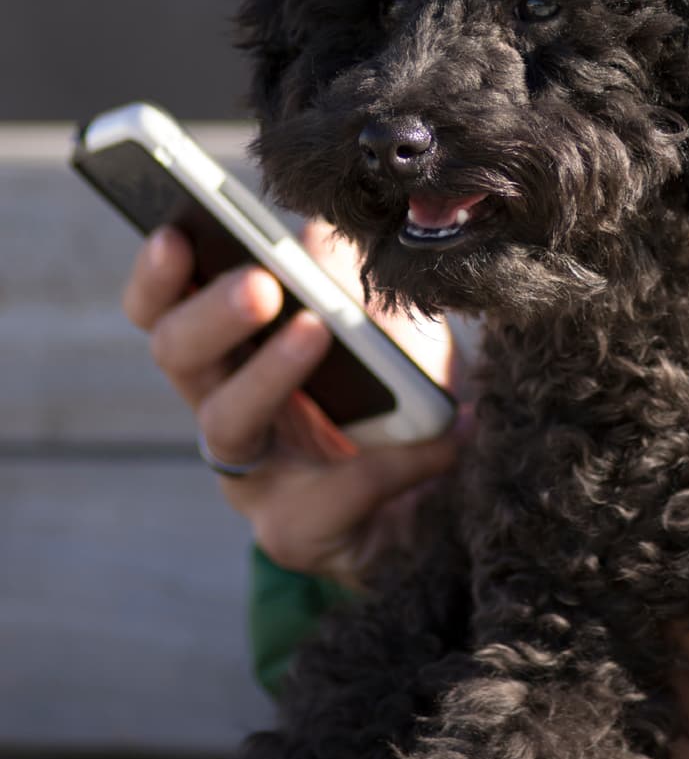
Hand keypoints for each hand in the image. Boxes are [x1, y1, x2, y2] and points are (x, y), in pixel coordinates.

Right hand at [122, 221, 469, 584]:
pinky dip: (389, 462)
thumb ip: (350, 273)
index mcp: (234, 352)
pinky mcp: (296, 533)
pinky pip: (327, 497)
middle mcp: (226, 411)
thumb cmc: (405, 396)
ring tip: (318, 330)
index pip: (166, 309)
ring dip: (269, 373)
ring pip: (227, 425)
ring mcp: (253, 478)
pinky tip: (443, 435)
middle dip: (211, 316)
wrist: (458, 495)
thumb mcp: (388, 321)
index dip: (160, 275)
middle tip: (258, 284)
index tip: (176, 235)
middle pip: (178, 358)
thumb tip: (324, 225)